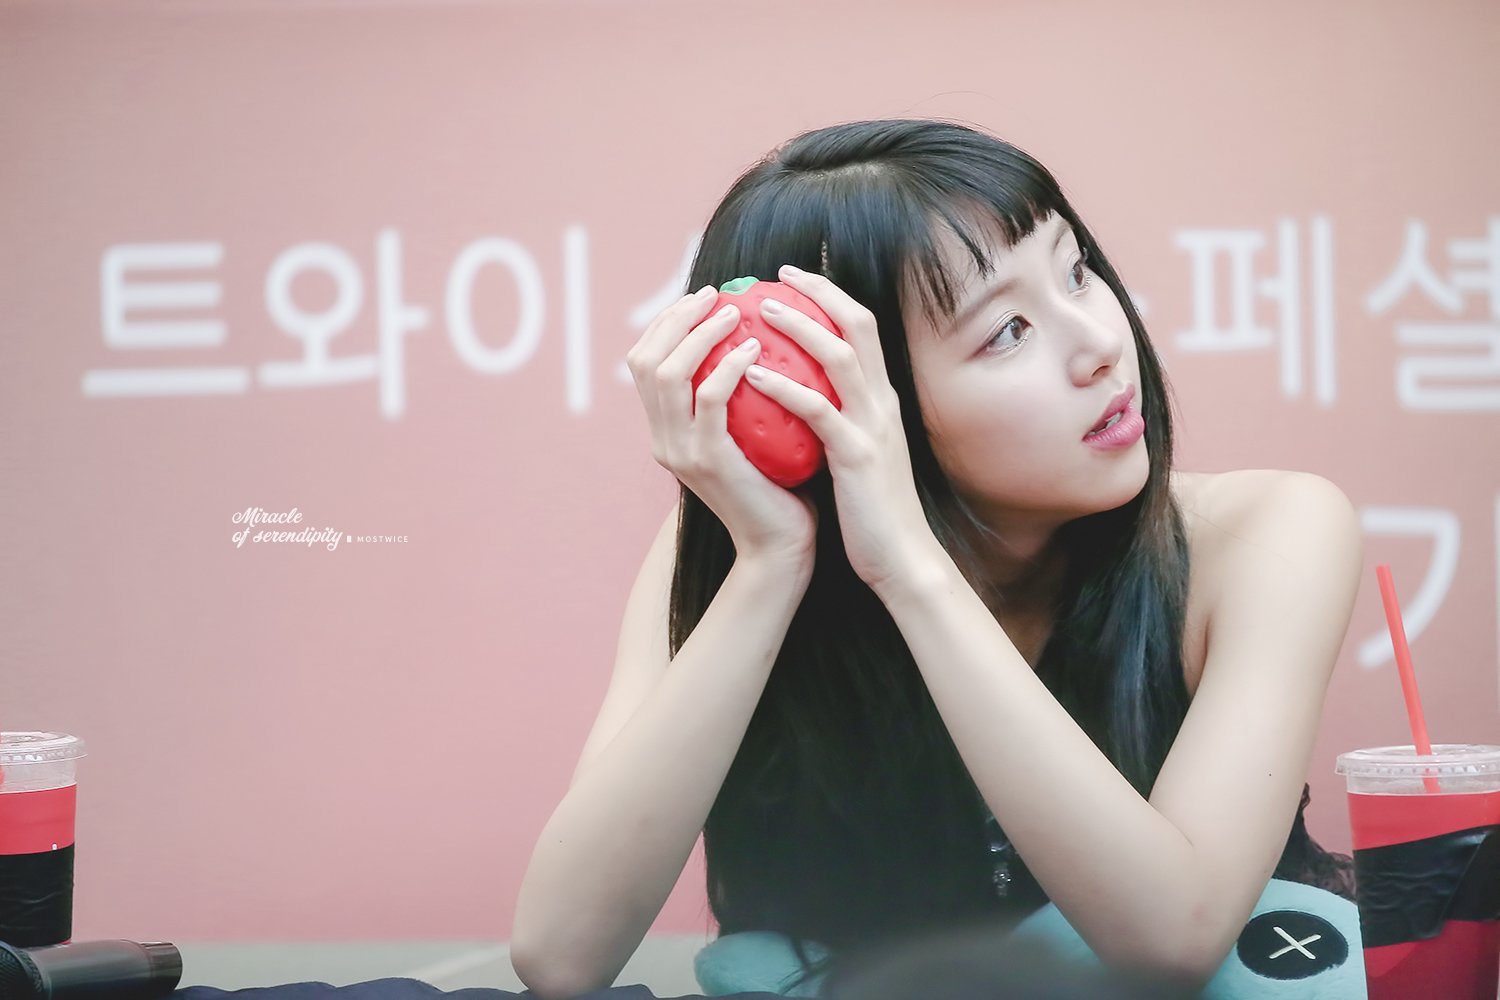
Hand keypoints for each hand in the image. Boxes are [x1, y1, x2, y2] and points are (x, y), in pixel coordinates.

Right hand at [626, 285, 818, 563]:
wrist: (780, 545)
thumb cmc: (778, 486)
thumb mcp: (746, 434)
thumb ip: (736, 398)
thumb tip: (753, 340)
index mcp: (665, 431)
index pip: (644, 363)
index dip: (666, 323)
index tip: (703, 298)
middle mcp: (662, 439)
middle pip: (645, 360)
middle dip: (676, 318)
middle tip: (716, 297)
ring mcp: (679, 451)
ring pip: (668, 373)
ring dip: (701, 334)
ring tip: (736, 313)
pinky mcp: (707, 461)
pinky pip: (710, 399)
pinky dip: (728, 366)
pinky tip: (755, 348)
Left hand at [742, 265, 939, 590]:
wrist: (902, 559)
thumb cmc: (872, 513)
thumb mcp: (856, 455)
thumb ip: (836, 423)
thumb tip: (795, 401)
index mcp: (882, 401)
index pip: (863, 330)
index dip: (832, 298)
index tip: (795, 279)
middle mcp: (883, 403)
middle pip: (858, 326)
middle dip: (820, 293)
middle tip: (776, 275)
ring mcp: (873, 427)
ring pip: (840, 357)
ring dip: (800, 327)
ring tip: (759, 310)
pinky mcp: (857, 455)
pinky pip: (818, 410)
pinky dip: (785, 387)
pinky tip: (752, 373)